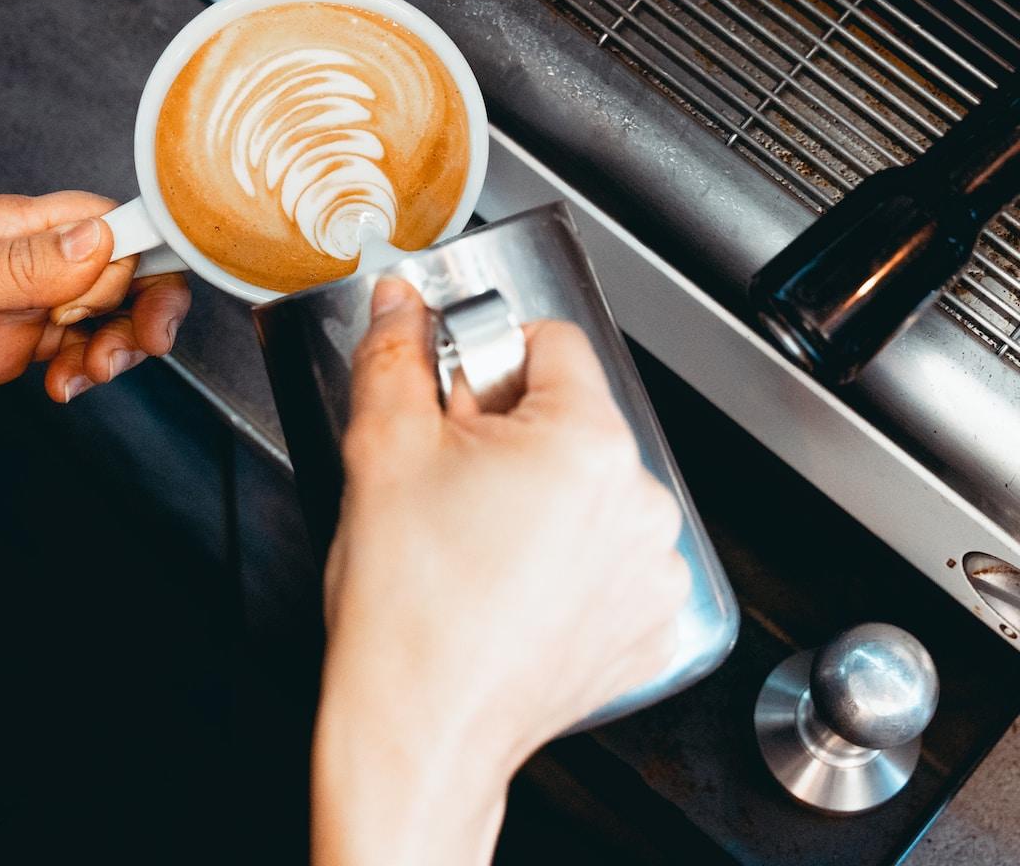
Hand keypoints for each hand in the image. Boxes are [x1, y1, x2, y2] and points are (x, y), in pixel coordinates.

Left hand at [0, 193, 192, 417]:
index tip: (155, 299)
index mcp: (12, 226)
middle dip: (144, 312)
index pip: (110, 223)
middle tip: (131, 352)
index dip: (147, 256)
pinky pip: (70, 356)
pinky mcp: (3, 349)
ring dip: (116, 350)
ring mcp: (16, 306)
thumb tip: (100, 243)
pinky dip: (82, 376)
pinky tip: (62, 392)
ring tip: (87, 378)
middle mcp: (24, 261)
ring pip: (103, 319)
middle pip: (122, 273)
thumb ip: (17, 269)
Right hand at [311, 278, 689, 865]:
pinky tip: (505, 586)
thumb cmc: (406, 610)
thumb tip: (401, 302)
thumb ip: (394, 355)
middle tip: (445, 484)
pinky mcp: (649, 626)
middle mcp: (642, 502)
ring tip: (473, 544)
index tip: (448, 404)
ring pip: (589, 489)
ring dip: (538, 498)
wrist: (419, 731)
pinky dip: (563, 562)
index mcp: (587, 442)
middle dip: (507, 434)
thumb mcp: (380, 451)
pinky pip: (607, 558)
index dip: (483, 362)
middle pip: (570, 417)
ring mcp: (653, 571)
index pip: (550, 341)